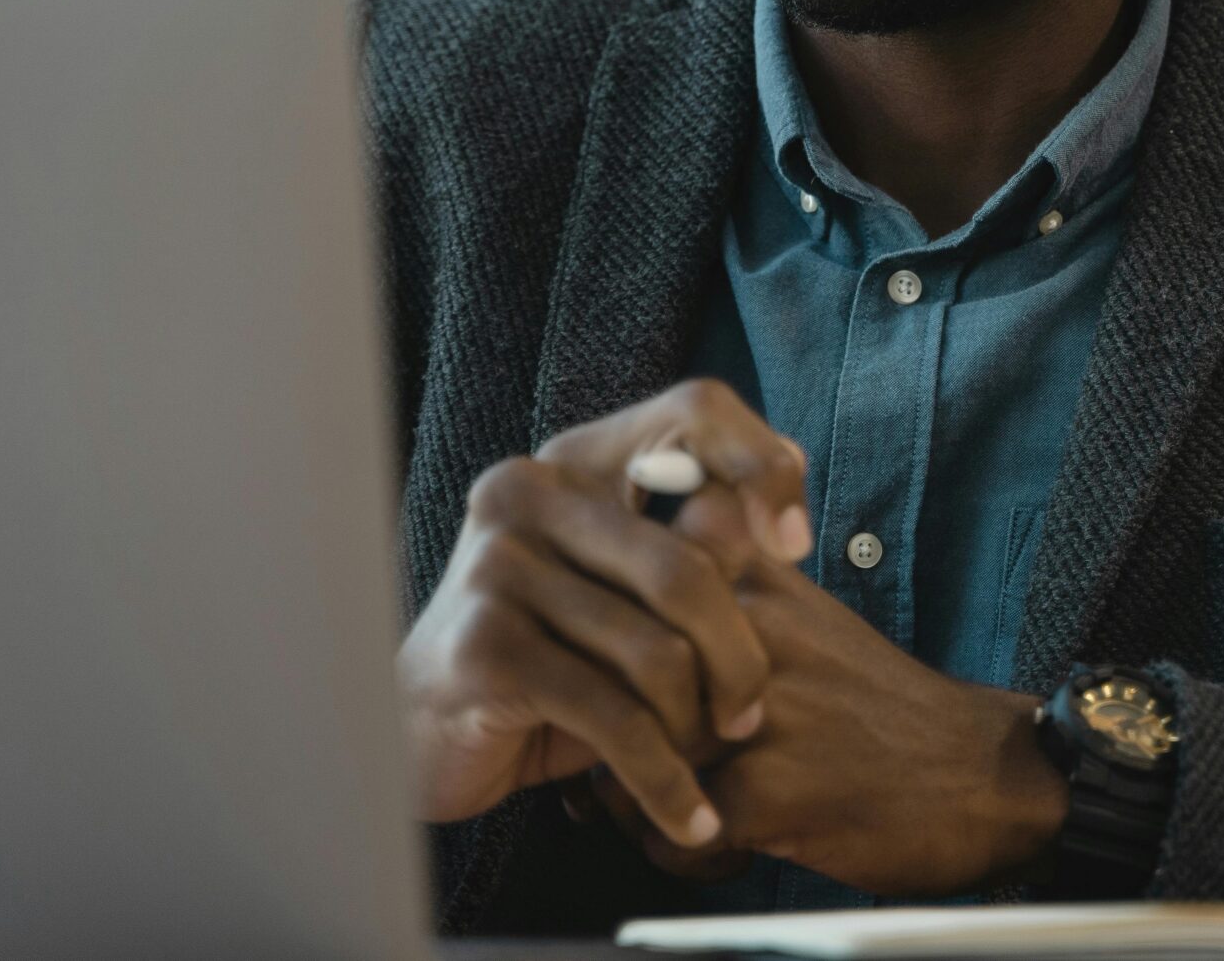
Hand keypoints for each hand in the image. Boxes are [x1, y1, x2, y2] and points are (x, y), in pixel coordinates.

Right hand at [396, 379, 812, 843]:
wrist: (428, 734)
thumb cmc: (553, 658)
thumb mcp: (629, 595)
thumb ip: (696, 544)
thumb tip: (779, 497)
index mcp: (575, 461)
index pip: (692, 409)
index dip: (762, 466)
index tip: (795, 546)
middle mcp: (527, 493)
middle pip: (690, 568)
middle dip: (740, 659)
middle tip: (748, 713)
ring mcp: (498, 567)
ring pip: (658, 653)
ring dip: (696, 725)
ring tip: (703, 757)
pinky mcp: (486, 647)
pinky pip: (616, 719)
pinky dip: (665, 779)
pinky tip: (689, 814)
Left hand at [583, 556, 1068, 896]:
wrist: (982, 771)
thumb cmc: (876, 703)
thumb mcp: (798, 614)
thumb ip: (710, 602)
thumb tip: (603, 635)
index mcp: (753, 577)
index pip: (622, 594)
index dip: (607, 653)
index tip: (619, 683)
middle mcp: (750, 632)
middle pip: (615, 683)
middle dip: (610, 739)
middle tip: (632, 768)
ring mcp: (759, 712)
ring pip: (632, 759)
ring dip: (641, 801)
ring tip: (686, 809)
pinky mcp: (771, 791)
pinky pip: (676, 829)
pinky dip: (688, 854)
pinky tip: (729, 849)